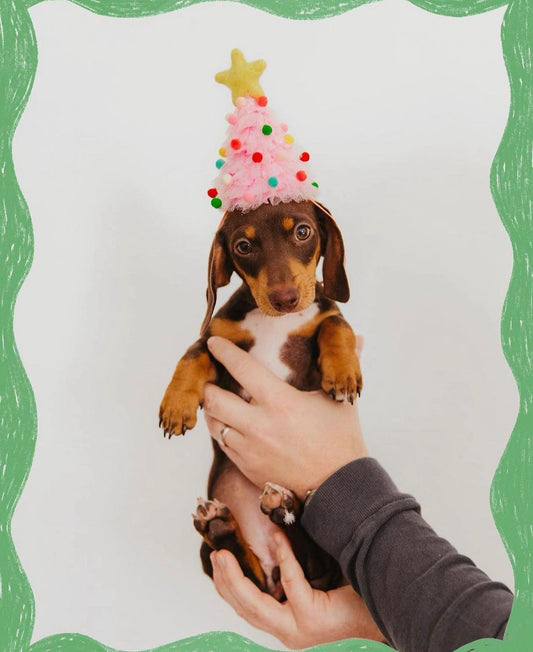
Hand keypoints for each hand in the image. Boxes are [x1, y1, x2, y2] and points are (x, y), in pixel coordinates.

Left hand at [203, 336, 366, 497]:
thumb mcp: (340, 401)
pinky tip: (229, 424)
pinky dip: (222, 431)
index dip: (224, 352)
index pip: (243, 368)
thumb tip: (360, 338)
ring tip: (216, 400)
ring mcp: (251, 448)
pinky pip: (223, 444)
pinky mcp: (247, 467)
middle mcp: (260, 424)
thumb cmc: (341, 442)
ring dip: (212, 410)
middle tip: (209, 377)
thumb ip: (340, 368)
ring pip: (214, 423)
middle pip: (214, 399)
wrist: (339, 489)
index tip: (214, 342)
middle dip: (207, 385)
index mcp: (281, 402)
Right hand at [211, 532, 385, 648]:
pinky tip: (277, 537)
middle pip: (245, 610)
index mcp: (288, 625)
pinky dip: (283, 558)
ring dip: (237, 579)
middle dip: (225, 583)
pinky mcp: (310, 619)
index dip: (229, 588)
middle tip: (215, 556)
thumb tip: (273, 536)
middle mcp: (288, 632)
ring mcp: (298, 630)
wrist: (388, 612)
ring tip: (225, 555)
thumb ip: (295, 574)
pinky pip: (290, 583)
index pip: (249, 609)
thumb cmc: (355, 596)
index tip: (218, 563)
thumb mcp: (316, 586)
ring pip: (256, 605)